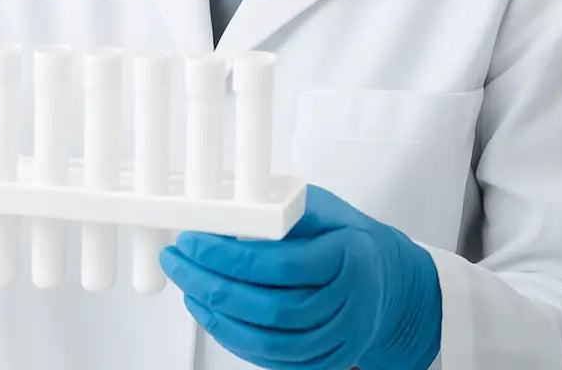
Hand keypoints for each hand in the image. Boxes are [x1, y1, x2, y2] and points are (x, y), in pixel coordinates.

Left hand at [160, 183, 441, 369]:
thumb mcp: (318, 206)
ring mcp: (341, 339)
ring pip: (271, 342)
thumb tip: (220, 213)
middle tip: (177, 261)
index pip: (281, 263)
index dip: (229, 256)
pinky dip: (235, 341)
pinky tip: (209, 314)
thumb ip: (278, 211)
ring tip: (186, 286)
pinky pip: (275, 360)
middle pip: (272, 308)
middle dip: (213, 286)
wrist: (384, 277)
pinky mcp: (327, 361)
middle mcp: (350, 305)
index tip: (193, 240)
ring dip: (218, 317)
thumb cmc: (341, 233)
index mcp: (349, 257)